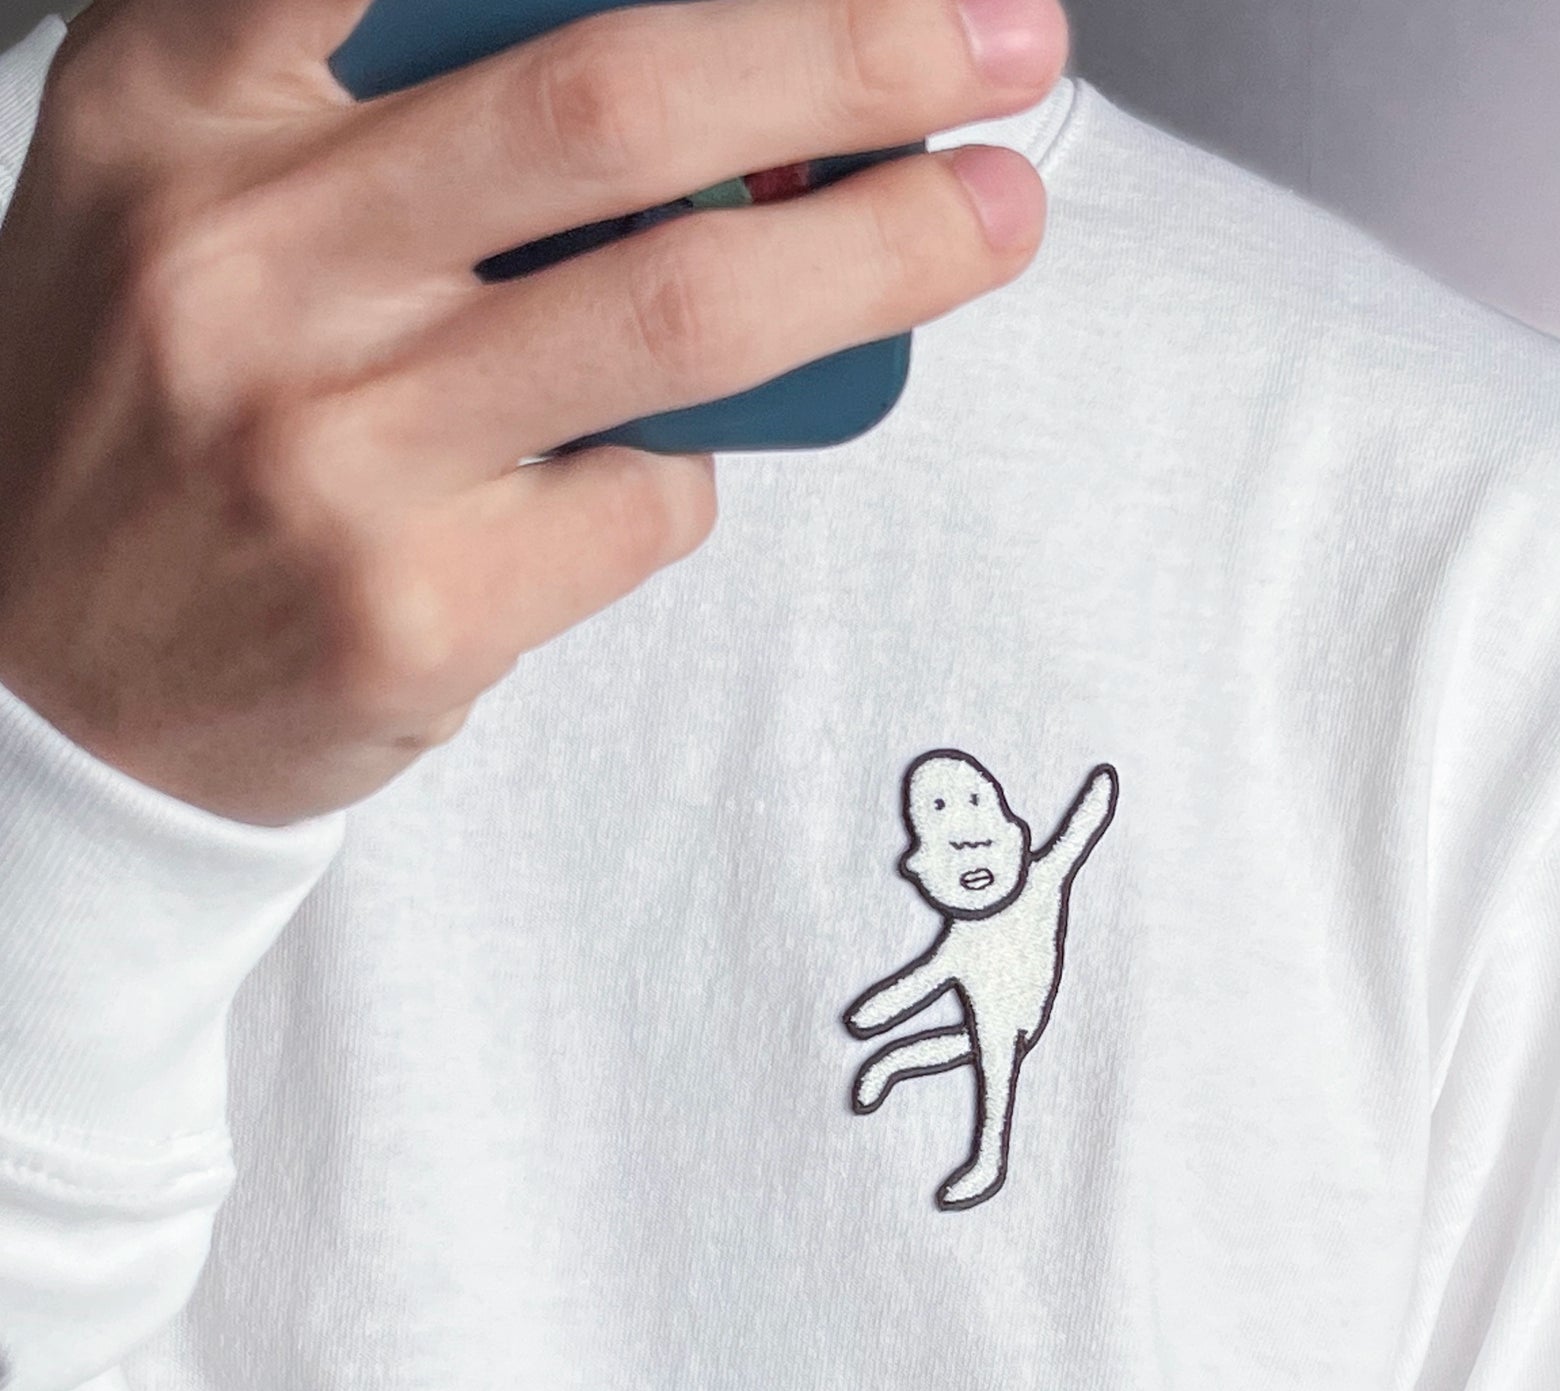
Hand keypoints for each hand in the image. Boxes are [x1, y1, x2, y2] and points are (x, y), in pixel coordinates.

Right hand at [0, 0, 1065, 824]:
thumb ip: (382, 122)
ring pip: (680, 312)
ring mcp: (331, 448)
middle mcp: (248, 258)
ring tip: (994, 215)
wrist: (42, 693)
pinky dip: (703, 468)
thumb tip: (705, 108)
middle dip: (848, 55)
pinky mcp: (417, 613)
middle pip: (614, 105)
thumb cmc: (168, 422)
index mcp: (176, 105)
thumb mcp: (198, 209)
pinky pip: (651, 504)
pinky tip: (666, 464)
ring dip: (878, 256)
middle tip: (1000, 39)